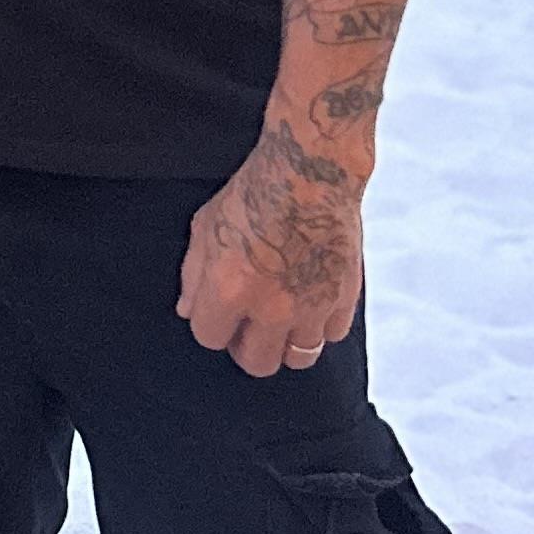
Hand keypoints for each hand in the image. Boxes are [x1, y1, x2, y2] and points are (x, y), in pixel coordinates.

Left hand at [177, 121, 362, 378]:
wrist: (311, 171)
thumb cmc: (255, 192)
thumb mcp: (205, 226)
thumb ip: (193, 275)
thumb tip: (189, 310)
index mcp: (229, 290)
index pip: (210, 338)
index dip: (213, 325)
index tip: (219, 312)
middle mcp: (272, 307)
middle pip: (257, 362)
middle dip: (248, 347)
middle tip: (250, 327)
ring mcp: (312, 305)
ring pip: (299, 356)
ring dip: (287, 342)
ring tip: (282, 321)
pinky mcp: (345, 296)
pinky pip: (332, 333)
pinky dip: (321, 323)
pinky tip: (311, 300)